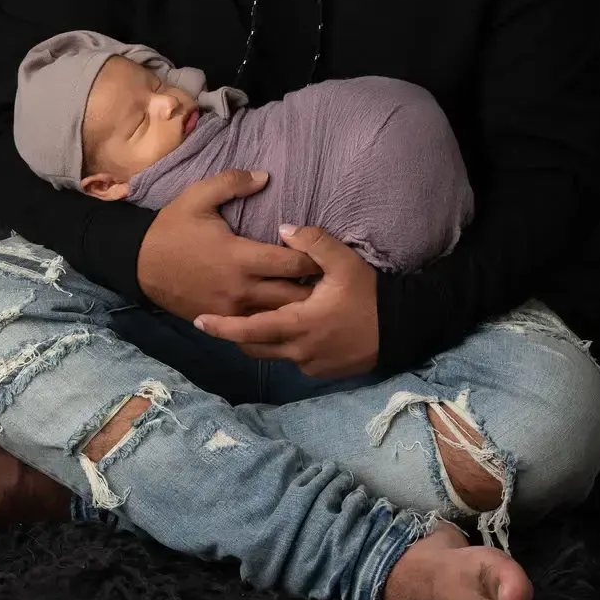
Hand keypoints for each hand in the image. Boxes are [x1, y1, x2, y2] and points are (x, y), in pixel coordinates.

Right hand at [136, 169, 318, 321]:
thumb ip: (232, 182)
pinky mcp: (223, 322)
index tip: (325, 253)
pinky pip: (257, 329)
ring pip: (279, 318)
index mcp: (241, 257)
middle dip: (315, 289)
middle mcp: (242, 289)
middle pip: (294, 296)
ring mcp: (232, 310)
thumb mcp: (198, 196)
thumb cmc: (173, 229)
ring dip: (298, 308)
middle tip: (330, 279)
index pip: (294, 263)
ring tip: (315, 299)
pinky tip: (286, 315)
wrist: (139, 264)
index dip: (315, 258)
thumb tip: (266, 176)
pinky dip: (275, 323)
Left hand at [193, 224, 379, 378]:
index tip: (199, 321)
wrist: (400, 329)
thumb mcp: (344, 262)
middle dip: (233, 335)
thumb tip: (283, 228)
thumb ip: (313, 242)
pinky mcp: (321, 371)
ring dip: (258, 340)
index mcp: (298, 324)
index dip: (222, 327)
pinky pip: (292, 359)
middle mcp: (298, 350)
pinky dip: (283, 346)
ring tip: (249, 321)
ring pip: (272, 355)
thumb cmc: (370, 294)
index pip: (250, 330)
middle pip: (254, 347)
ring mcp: (310, 364)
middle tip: (216, 320)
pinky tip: (288, 330)